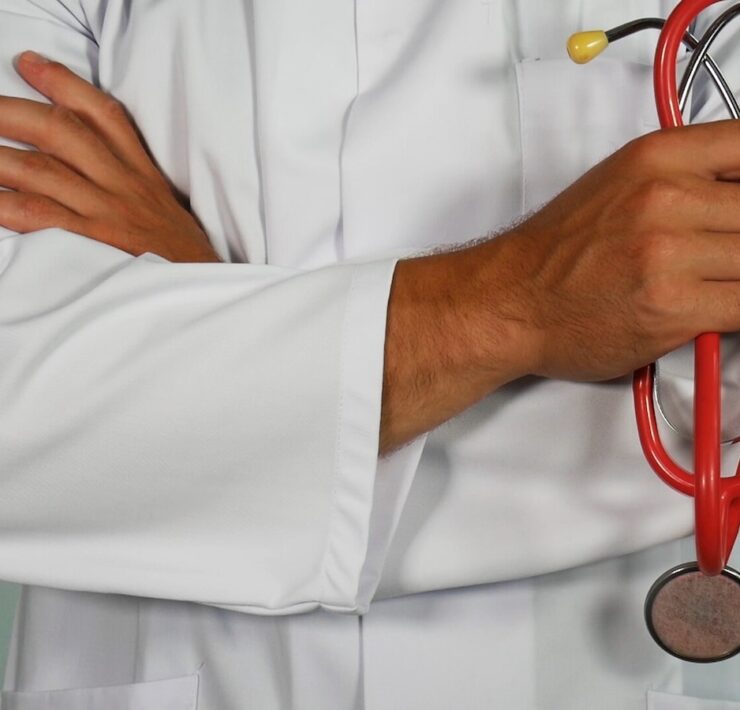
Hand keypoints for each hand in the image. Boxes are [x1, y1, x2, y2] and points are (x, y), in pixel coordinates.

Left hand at [0, 51, 220, 262]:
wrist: (201, 288)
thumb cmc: (181, 255)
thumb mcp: (165, 207)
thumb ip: (133, 180)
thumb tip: (88, 163)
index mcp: (142, 173)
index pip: (104, 115)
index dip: (62, 83)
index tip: (28, 64)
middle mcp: (123, 185)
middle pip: (62, 131)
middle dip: (12, 112)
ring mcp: (106, 213)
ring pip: (41, 169)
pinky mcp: (94, 243)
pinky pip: (41, 215)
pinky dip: (6, 204)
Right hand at [479, 120, 739, 380]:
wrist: (510, 301)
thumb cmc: (556, 254)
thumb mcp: (619, 184)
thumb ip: (685, 178)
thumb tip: (734, 194)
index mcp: (656, 158)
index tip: (738, 211)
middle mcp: (664, 198)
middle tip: (719, 255)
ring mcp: (667, 253)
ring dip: (738, 276)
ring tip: (711, 283)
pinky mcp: (670, 307)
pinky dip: (737, 311)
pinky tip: (717, 310)